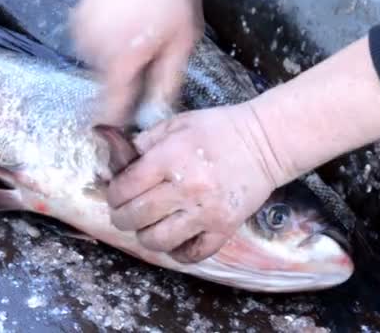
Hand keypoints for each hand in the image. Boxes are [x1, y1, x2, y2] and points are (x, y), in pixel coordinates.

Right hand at [71, 0, 204, 127]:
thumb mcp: (182, 41)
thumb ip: (168, 81)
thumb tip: (158, 110)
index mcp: (120, 62)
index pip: (112, 106)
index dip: (118, 119)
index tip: (120, 127)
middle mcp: (94, 51)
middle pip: (106, 83)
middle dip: (123, 80)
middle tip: (144, 59)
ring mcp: (81, 34)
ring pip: (97, 64)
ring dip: (113, 60)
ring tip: (135, 36)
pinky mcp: (76, 21)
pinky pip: (90, 44)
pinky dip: (104, 42)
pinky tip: (122, 26)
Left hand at [106, 104, 281, 262]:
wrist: (266, 142)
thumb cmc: (218, 130)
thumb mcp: (175, 125)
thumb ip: (143, 143)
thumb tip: (116, 164)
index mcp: (170, 159)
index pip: (124, 188)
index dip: (113, 194)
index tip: (117, 194)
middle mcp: (186, 188)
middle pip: (135, 217)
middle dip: (121, 217)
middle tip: (124, 213)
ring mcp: (206, 212)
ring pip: (158, 241)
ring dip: (145, 236)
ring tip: (147, 227)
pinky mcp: (224, 228)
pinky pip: (192, 254)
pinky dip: (177, 252)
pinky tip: (173, 239)